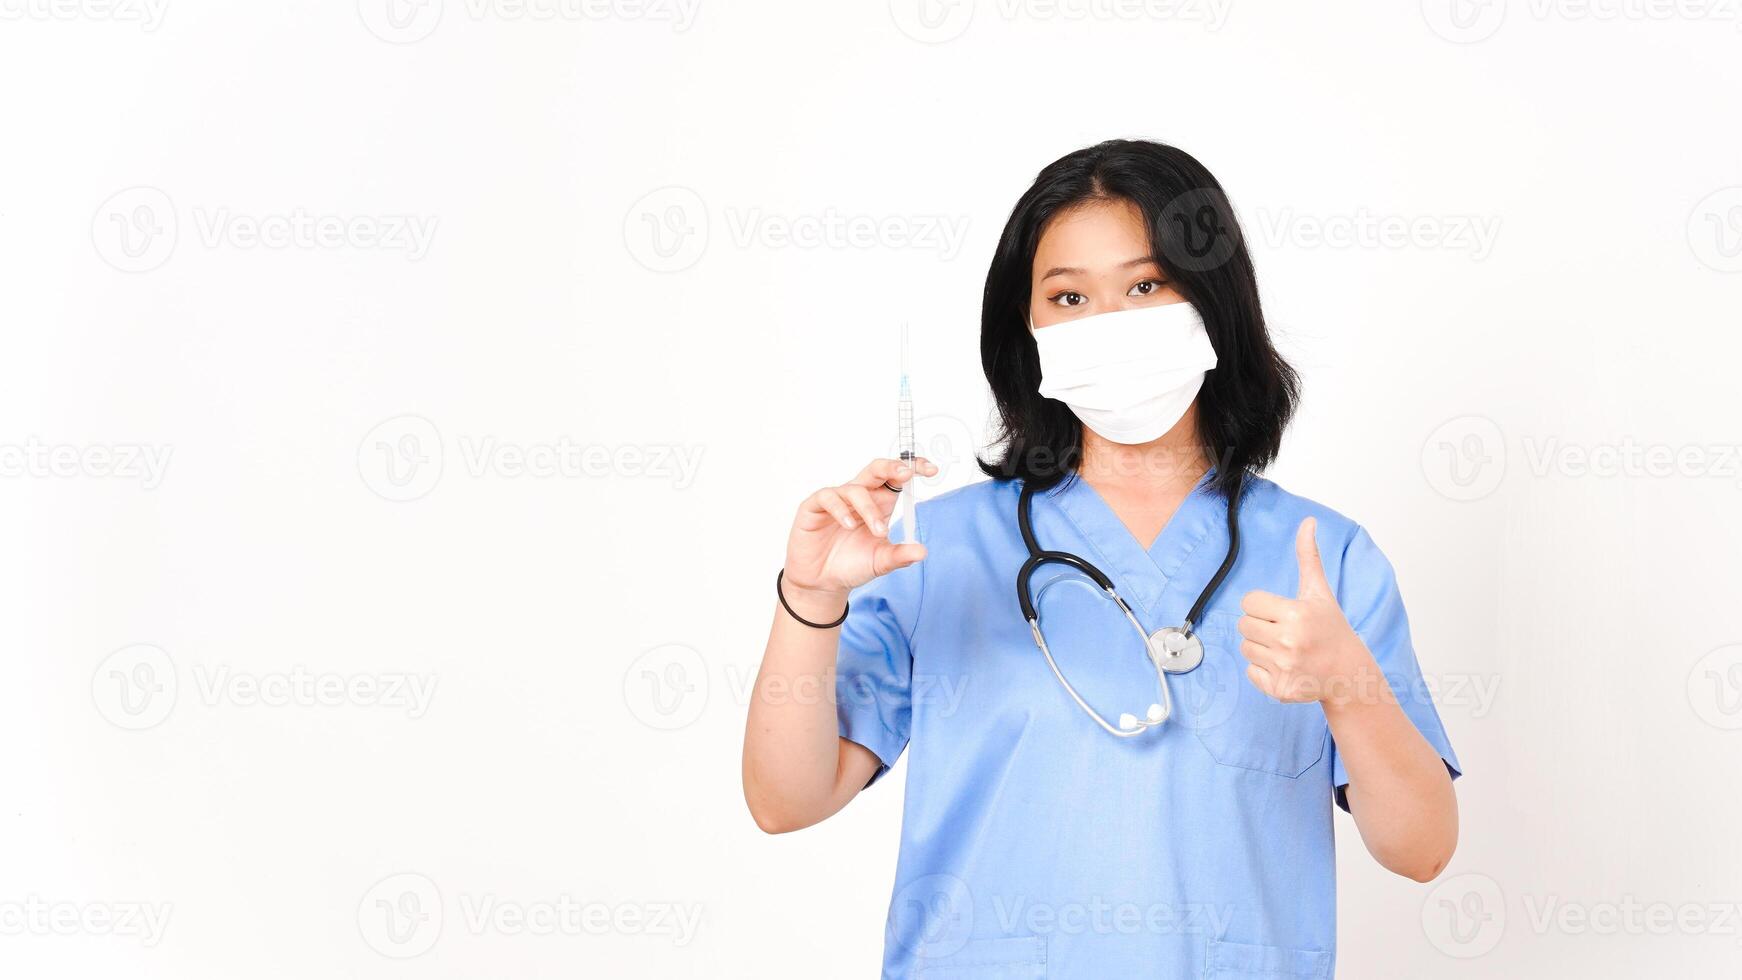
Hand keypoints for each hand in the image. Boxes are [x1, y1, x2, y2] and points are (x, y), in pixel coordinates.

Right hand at [782, 457, 936, 612]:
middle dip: (891, 467)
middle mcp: (858, 497)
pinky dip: (840, 509)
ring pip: (854, 488)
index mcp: (878, 504)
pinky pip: (828, 498)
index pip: (896, 479)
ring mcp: (836, 500)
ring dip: (869, 508)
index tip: (931, 470)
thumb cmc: (851, 566)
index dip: (912, 469)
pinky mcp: (814, 507)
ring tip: (878, 532)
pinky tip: (849, 525)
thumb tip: (922, 551)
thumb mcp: (881, 562)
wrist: (822, 583)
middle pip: (875, 470)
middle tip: (906, 474)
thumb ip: (900, 556)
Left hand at [1236, 517, 1375, 703]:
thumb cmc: (1331, 629)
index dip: (1263, 605)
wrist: (1348, 673)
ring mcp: (1284, 667)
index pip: (1249, 602)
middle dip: (1261, 626)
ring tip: (1287, 648)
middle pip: (1244, 625)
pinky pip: (1250, 672)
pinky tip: (1285, 666)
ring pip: (1246, 648)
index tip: (1282, 612)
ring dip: (1261, 647)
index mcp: (1296, 614)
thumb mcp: (1320, 592)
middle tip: (1284, 631)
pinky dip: (1264, 670)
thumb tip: (1308, 522)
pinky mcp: (1279, 690)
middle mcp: (1289, 641)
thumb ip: (1308, 557)